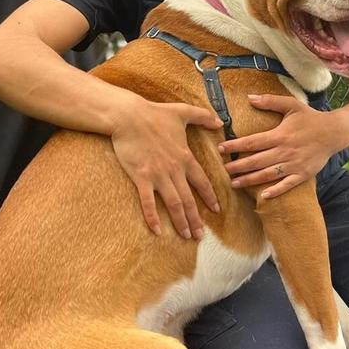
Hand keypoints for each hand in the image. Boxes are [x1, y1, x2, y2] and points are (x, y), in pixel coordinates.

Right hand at [111, 98, 222, 237]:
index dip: (210, 197)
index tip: (216, 210)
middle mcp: (174, 170)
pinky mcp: (141, 177)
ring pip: (174, 204)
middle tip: (200, 236)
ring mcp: (158, 175)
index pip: (202, 182)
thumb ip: (203, 117)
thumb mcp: (182, 112)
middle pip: (189, 199)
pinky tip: (156, 231)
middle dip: (196, 219)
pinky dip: (153, 217)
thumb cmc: (154, 113)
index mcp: (185, 157)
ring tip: (186, 236)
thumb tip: (219, 122)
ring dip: (181, 222)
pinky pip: (148, 202)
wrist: (128, 116)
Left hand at [219, 94, 337, 197]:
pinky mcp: (303, 175)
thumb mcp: (292, 105)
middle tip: (223, 170)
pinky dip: (275, 191)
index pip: (252, 142)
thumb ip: (270, 101)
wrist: (334, 132)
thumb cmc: (310, 118)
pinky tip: (263, 196)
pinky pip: (287, 185)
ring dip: (250, 180)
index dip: (235, 146)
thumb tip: (249, 98)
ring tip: (234, 183)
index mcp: (280, 135)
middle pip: (256, 161)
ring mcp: (294, 165)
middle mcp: (285, 151)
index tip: (220, 149)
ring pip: (267, 175)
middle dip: (238, 166)